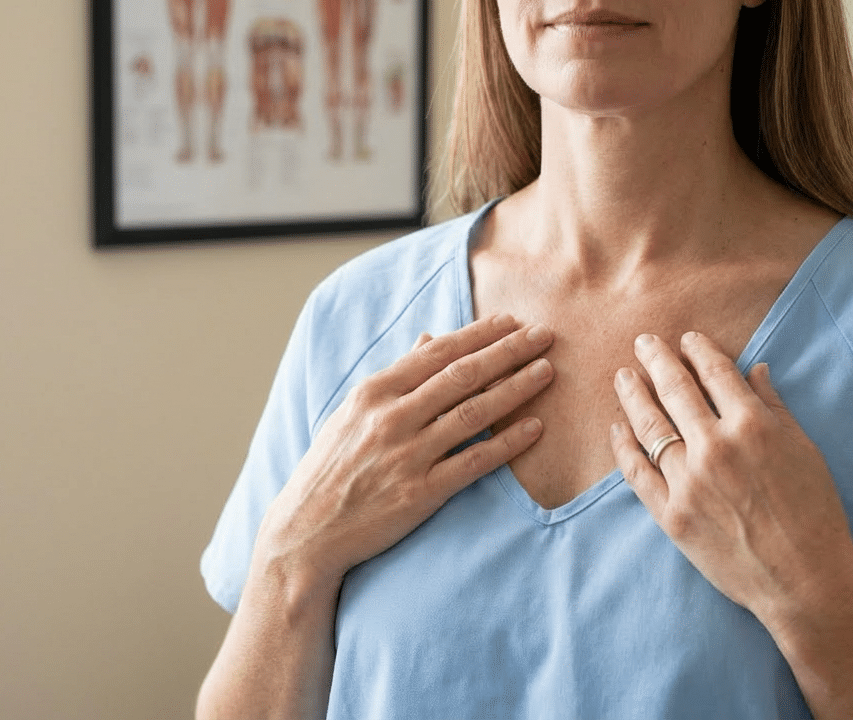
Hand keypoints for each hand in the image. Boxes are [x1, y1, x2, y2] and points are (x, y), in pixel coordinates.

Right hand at [257, 314, 554, 587]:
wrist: (307, 531)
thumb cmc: (331, 468)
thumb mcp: (351, 413)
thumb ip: (395, 378)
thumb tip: (429, 340)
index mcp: (373, 392)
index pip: (437, 353)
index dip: (479, 335)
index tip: (512, 322)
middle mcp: (391, 418)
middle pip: (462, 376)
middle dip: (508, 351)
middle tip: (544, 335)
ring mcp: (407, 455)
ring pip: (474, 414)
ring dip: (515, 389)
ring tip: (546, 372)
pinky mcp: (421, 493)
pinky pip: (474, 462)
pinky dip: (507, 444)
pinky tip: (534, 428)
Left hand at [609, 331, 852, 625]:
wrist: (803, 579)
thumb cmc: (814, 513)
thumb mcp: (804, 450)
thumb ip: (774, 407)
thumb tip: (754, 369)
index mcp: (752, 426)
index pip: (716, 373)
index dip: (699, 351)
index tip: (687, 339)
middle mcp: (715, 447)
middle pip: (674, 390)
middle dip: (656, 360)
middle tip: (642, 342)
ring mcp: (688, 481)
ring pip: (649, 426)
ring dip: (632, 395)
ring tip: (623, 376)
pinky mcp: (670, 514)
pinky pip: (636, 472)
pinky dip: (623, 446)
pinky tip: (616, 428)